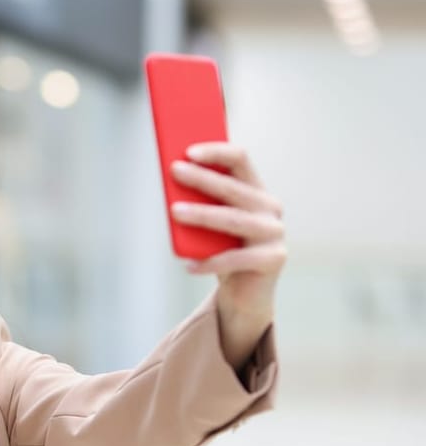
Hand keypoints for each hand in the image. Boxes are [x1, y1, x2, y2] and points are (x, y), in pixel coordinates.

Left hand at [170, 143, 285, 369]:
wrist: (244, 294)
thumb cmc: (222, 251)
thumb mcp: (209, 224)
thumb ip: (199, 203)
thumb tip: (171, 184)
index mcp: (255, 191)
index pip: (240, 160)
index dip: (215, 152)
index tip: (187, 151)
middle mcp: (270, 208)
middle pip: (234, 188)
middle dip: (203, 178)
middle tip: (175, 171)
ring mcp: (275, 234)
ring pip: (234, 220)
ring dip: (202, 214)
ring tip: (175, 212)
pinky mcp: (273, 259)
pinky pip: (235, 259)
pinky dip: (209, 262)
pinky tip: (187, 265)